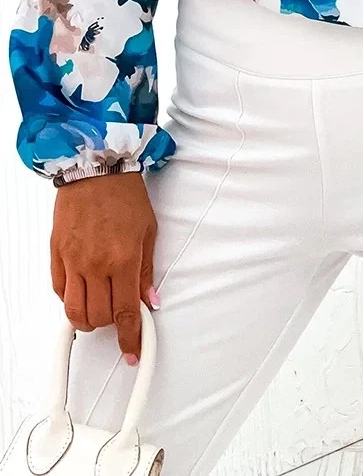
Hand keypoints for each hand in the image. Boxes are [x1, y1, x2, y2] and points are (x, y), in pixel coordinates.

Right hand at [51, 171, 159, 364]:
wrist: (95, 168)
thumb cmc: (124, 194)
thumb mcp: (149, 231)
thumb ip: (147, 269)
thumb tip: (150, 299)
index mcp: (123, 258)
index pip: (125, 312)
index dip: (129, 337)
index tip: (132, 350)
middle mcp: (95, 264)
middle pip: (98, 317)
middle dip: (110, 325)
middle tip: (118, 317)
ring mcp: (73, 261)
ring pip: (74, 311)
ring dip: (88, 320)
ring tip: (98, 311)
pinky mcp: (56, 255)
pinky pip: (60, 291)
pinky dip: (70, 300)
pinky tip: (82, 292)